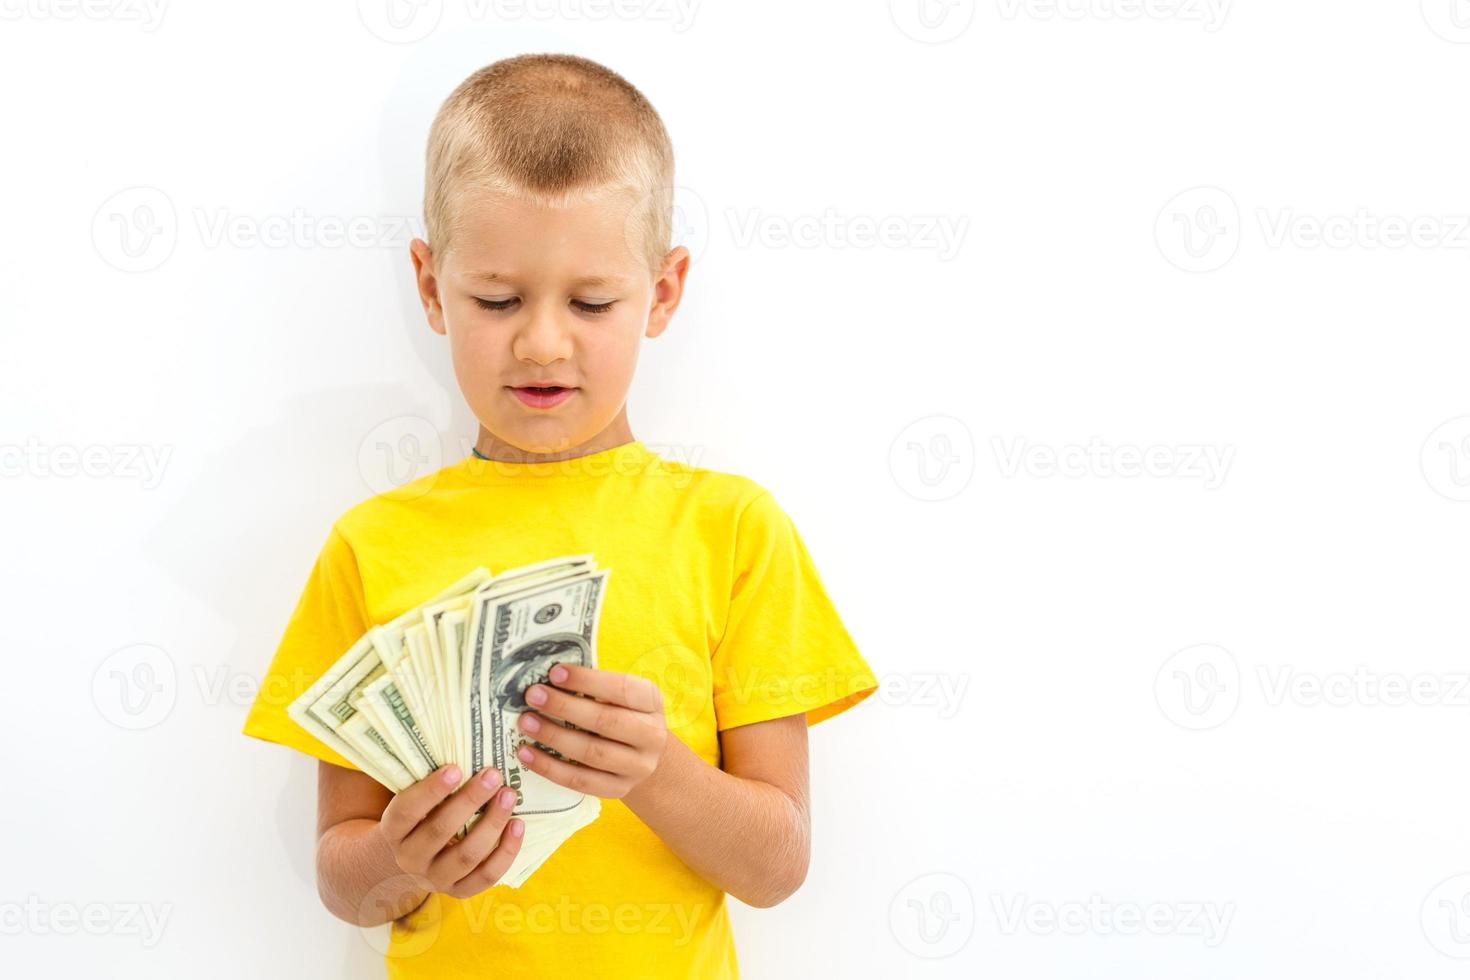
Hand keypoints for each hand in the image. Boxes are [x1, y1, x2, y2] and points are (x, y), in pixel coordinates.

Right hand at [376, 765, 524, 899]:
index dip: (431, 790)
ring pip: (466, 855)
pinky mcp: (458, 891)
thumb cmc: (418, 815)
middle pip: (440, 831)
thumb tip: (457, 737)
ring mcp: (434, 879)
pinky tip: (518, 825)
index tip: (456, 767)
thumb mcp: (410, 799)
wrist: (408, 862)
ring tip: (509, 796)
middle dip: (469, 801)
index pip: (407, 810)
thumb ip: (426, 778)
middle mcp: (410, 858)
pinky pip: (485, 876)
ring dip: (492, 824)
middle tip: (494, 774)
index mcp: (392, 831)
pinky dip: (505, 852)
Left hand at [514, 663, 668, 799]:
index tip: (555, 672)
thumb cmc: (623, 715)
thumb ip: (594, 687)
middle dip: (565, 707)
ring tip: (526, 722)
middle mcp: (651, 735)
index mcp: (651, 702)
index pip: (621, 689)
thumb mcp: (621, 696)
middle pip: (606, 722)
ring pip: (592, 753)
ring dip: (554, 737)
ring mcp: (637, 767)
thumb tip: (548, 678)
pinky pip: (580, 781)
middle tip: (533, 696)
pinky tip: (526, 753)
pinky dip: (549, 767)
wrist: (646, 757)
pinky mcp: (618, 789)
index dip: (587, 680)